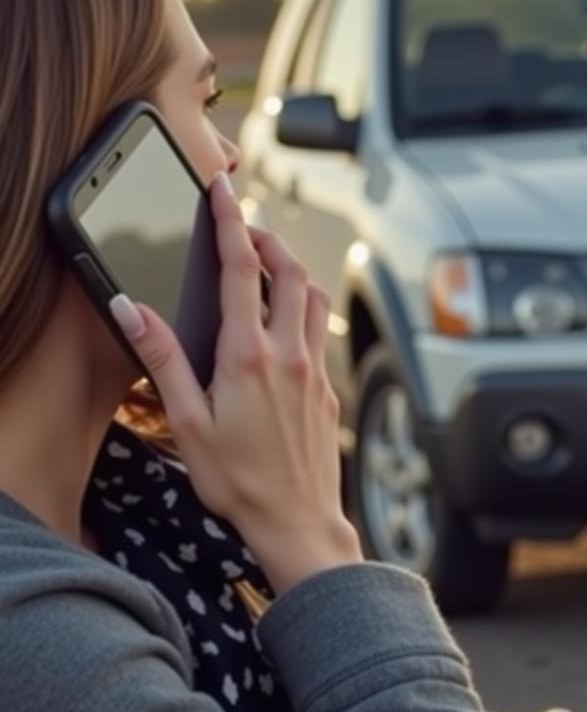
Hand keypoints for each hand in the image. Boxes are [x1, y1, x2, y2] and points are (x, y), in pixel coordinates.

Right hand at [109, 171, 362, 592]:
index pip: (243, 271)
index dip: (231, 223)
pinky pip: (321, 330)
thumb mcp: (187, 423)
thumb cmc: (239, 481)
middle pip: (291, 273)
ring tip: (268, 265)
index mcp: (249, 357)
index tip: (224, 190)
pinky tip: (286, 320)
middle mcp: (291, 355)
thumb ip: (163, 360)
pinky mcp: (328, 389)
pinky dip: (305, 306)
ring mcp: (316, 371)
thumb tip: (132, 309)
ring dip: (294, 270)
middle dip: (269, 240)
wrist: (299, 521)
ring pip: (315, 297)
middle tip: (246, 228)